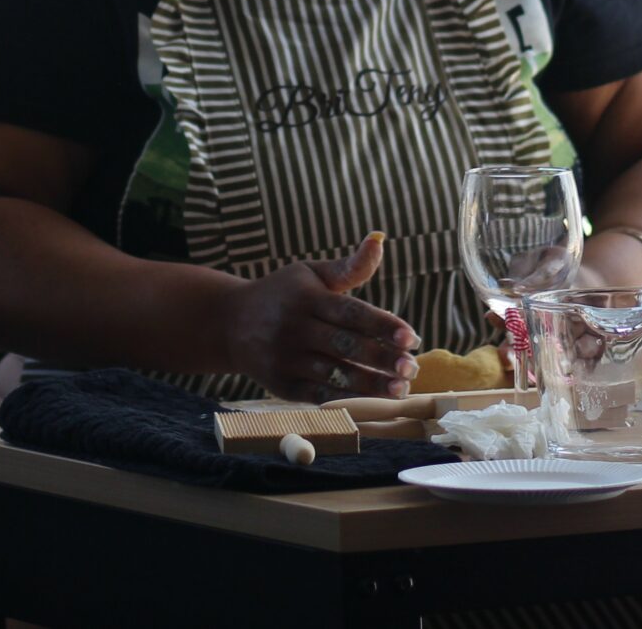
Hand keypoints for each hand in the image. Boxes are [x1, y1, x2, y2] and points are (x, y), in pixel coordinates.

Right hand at [217, 232, 418, 402]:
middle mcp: (294, 328)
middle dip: (382, 359)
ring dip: (370, 384)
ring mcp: (285, 358)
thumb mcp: (311, 274)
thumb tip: (380, 239)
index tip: (411, 338)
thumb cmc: (283, 294)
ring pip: (334, 375)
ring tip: (400, 388)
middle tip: (412, 368)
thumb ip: (349, 266)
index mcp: (306, 297)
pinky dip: (345, 400)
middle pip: (346, 346)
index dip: (383, 326)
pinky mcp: (280, 385)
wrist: (229, 323)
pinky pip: (317, 395)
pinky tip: (371, 401)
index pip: (352, 313)